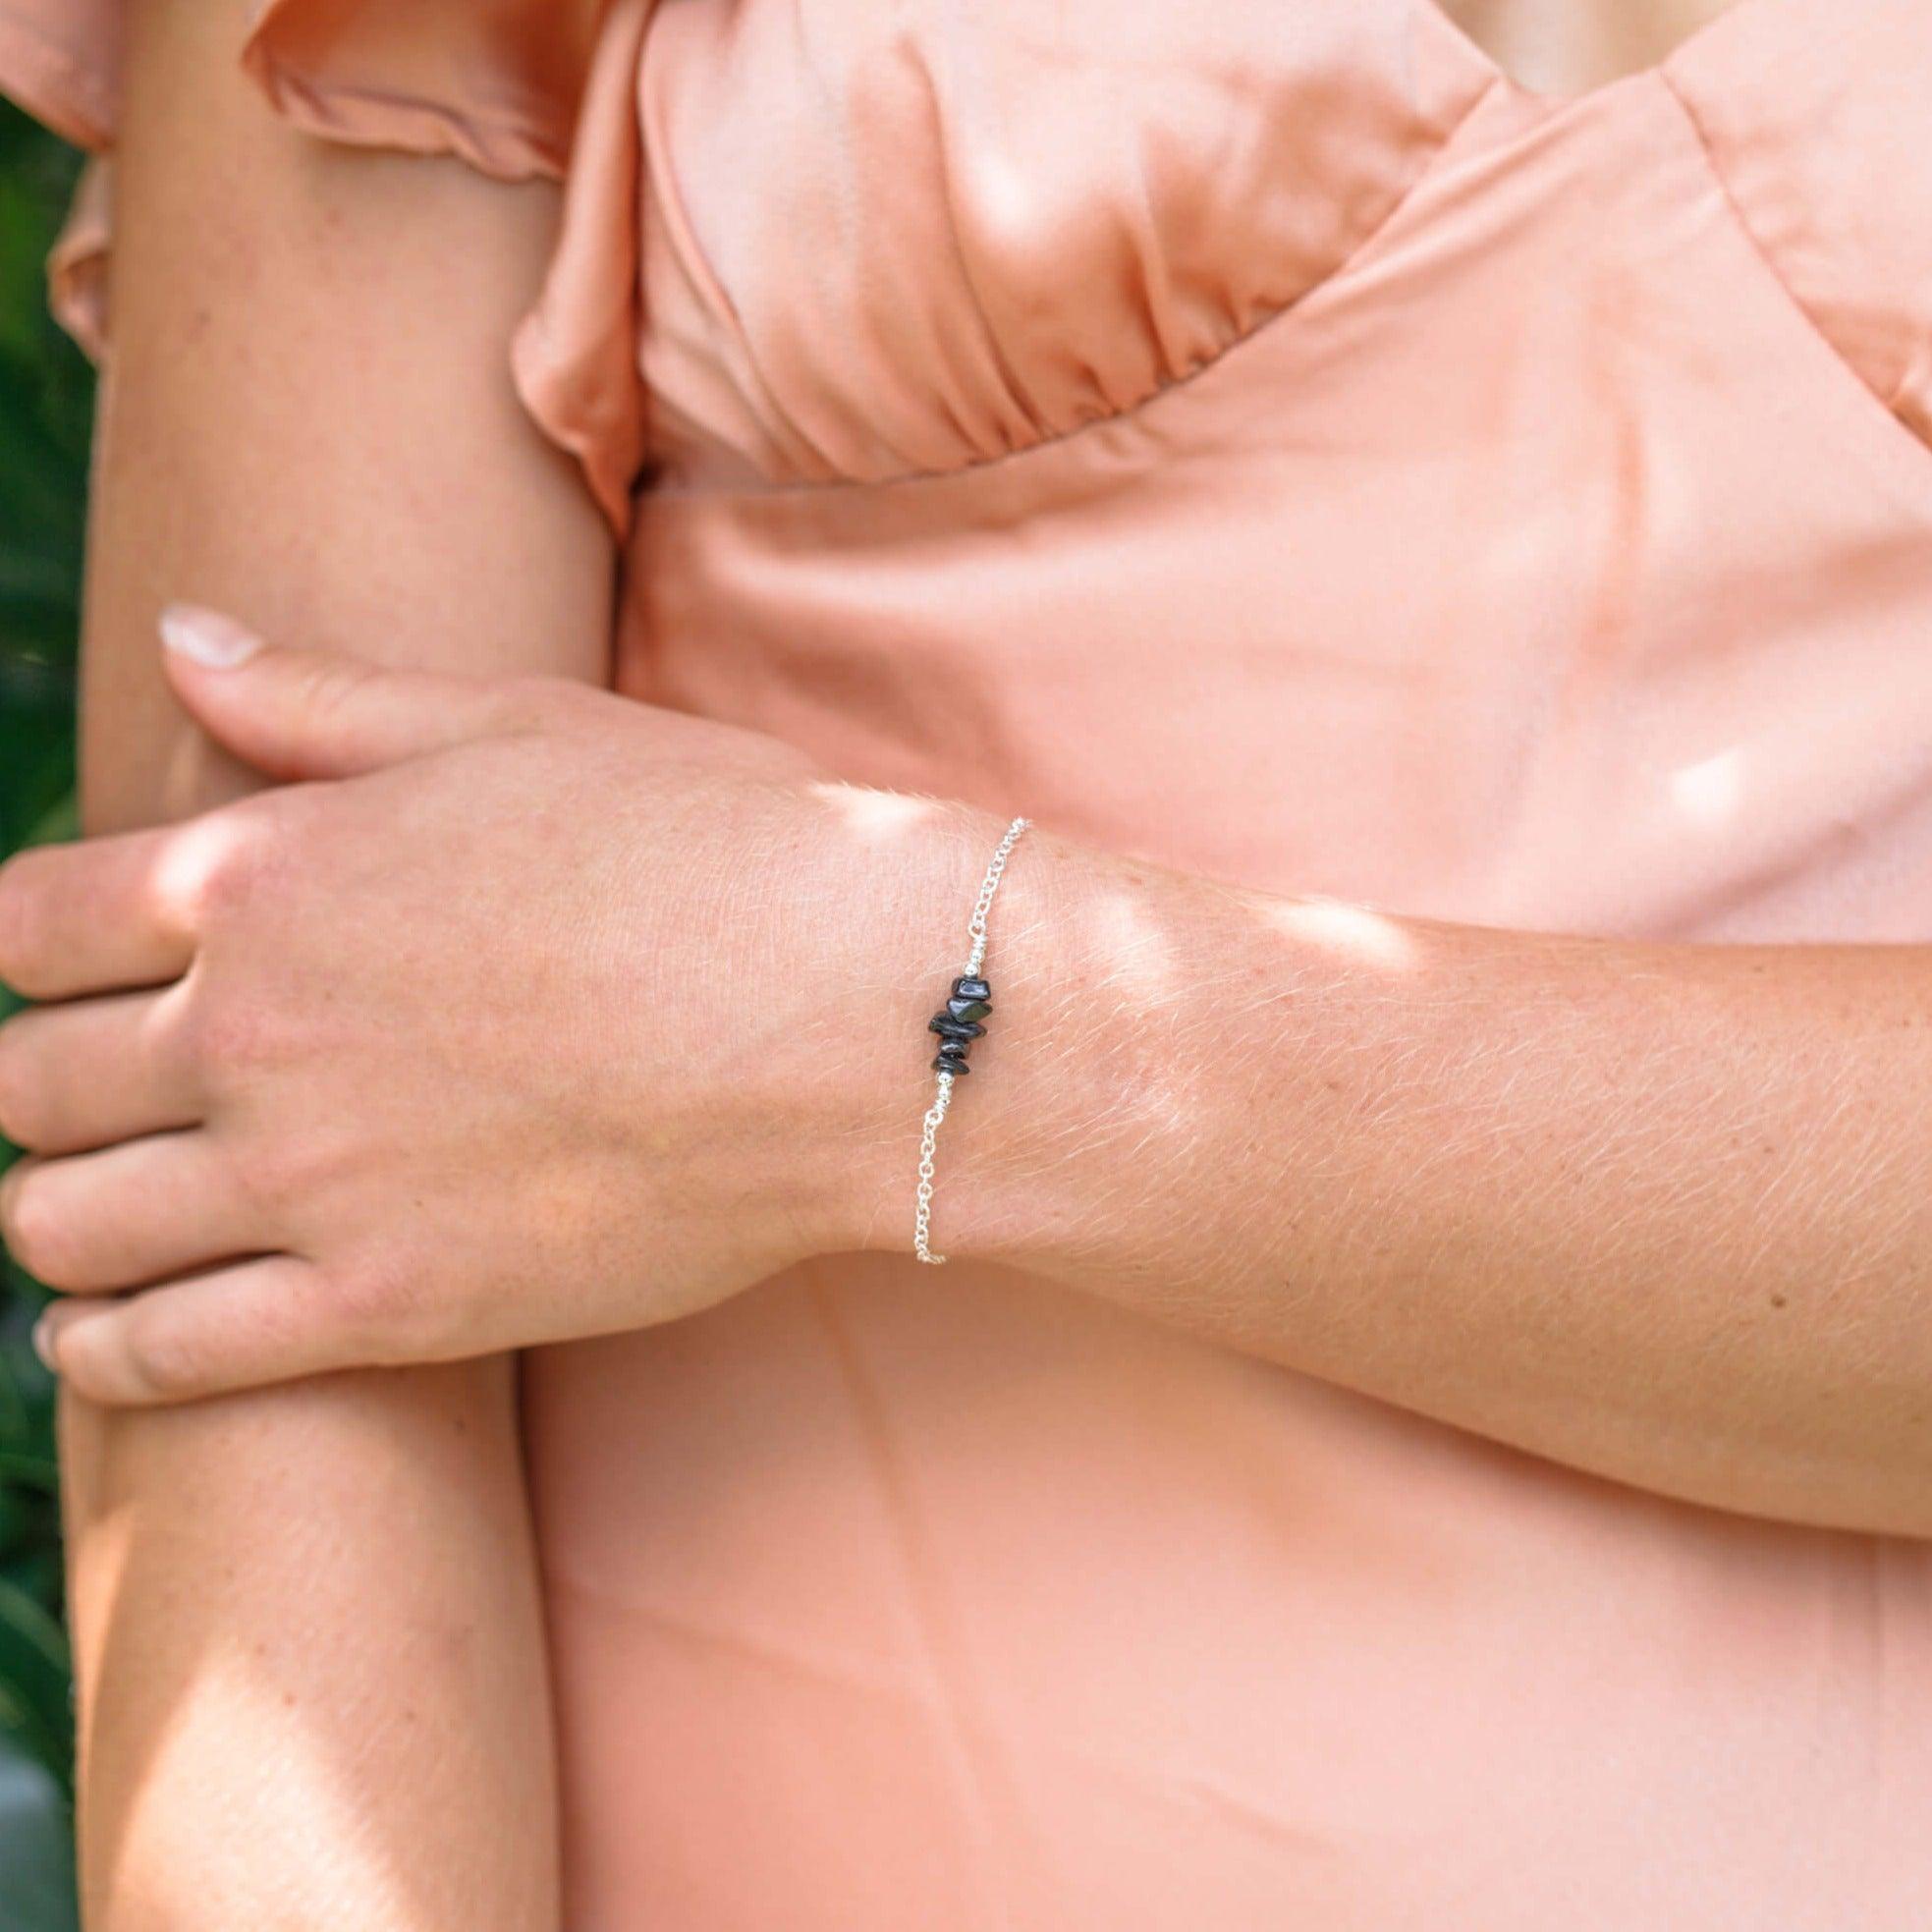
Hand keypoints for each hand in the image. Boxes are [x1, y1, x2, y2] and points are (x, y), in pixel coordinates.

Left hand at [0, 607, 955, 1401]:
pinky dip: (101, 1349)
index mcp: (266, 873)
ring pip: (65, 1221)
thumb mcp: (517, 727)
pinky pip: (167, 1355)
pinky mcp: (391, 1307)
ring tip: (91, 1211)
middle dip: (38, 1082)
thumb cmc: (713, 845)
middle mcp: (252, 1029)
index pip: (27, 922)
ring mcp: (313, 1181)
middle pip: (29, 1081)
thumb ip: (322, 699)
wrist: (856, 1015)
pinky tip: (101, 1336)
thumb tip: (177, 638)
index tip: (59, 970)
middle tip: (90, 1092)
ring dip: (54, 1213)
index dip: (19, 948)